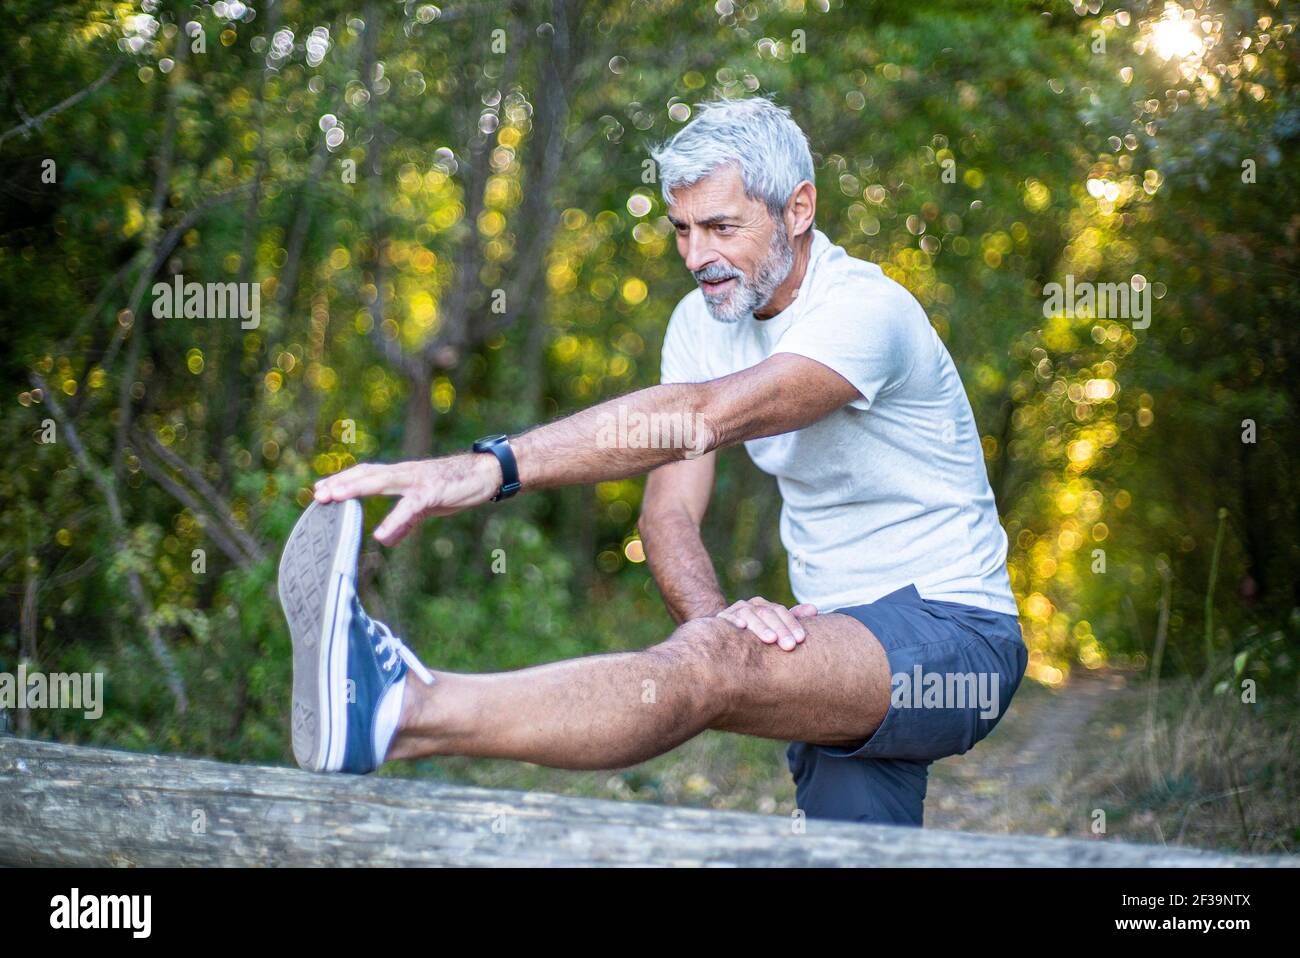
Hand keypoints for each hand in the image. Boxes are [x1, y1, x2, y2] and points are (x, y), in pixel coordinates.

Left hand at [312, 453, 502, 545]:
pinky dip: (394, 521)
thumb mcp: (426, 506)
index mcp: (402, 475)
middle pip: (366, 474)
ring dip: (355, 489)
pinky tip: (380, 535)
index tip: (319, 488)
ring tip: (334, 499)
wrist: (487, 473)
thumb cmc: (457, 487)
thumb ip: (404, 522)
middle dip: (340, 483)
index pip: (366, 474)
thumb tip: (385, 539)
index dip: (343, 480)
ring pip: (381, 482)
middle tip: (317, 494)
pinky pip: (409, 508)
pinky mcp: (433, 492)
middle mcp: (405, 473)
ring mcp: (418, 481)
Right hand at [716, 596, 817, 650]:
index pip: (781, 612)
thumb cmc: (757, 633)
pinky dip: (733, 621)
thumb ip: (793, 618)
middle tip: (789, 646)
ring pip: (750, 614)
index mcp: (766, 607)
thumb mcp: (775, 626)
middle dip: (780, 629)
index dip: (792, 624)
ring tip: (770, 639)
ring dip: (760, 626)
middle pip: (768, 613)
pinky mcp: (721, 618)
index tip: (800, 640)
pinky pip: (727, 618)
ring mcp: (736, 611)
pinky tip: (741, 627)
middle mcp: (752, 606)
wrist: (724, 633)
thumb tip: (814, 609)